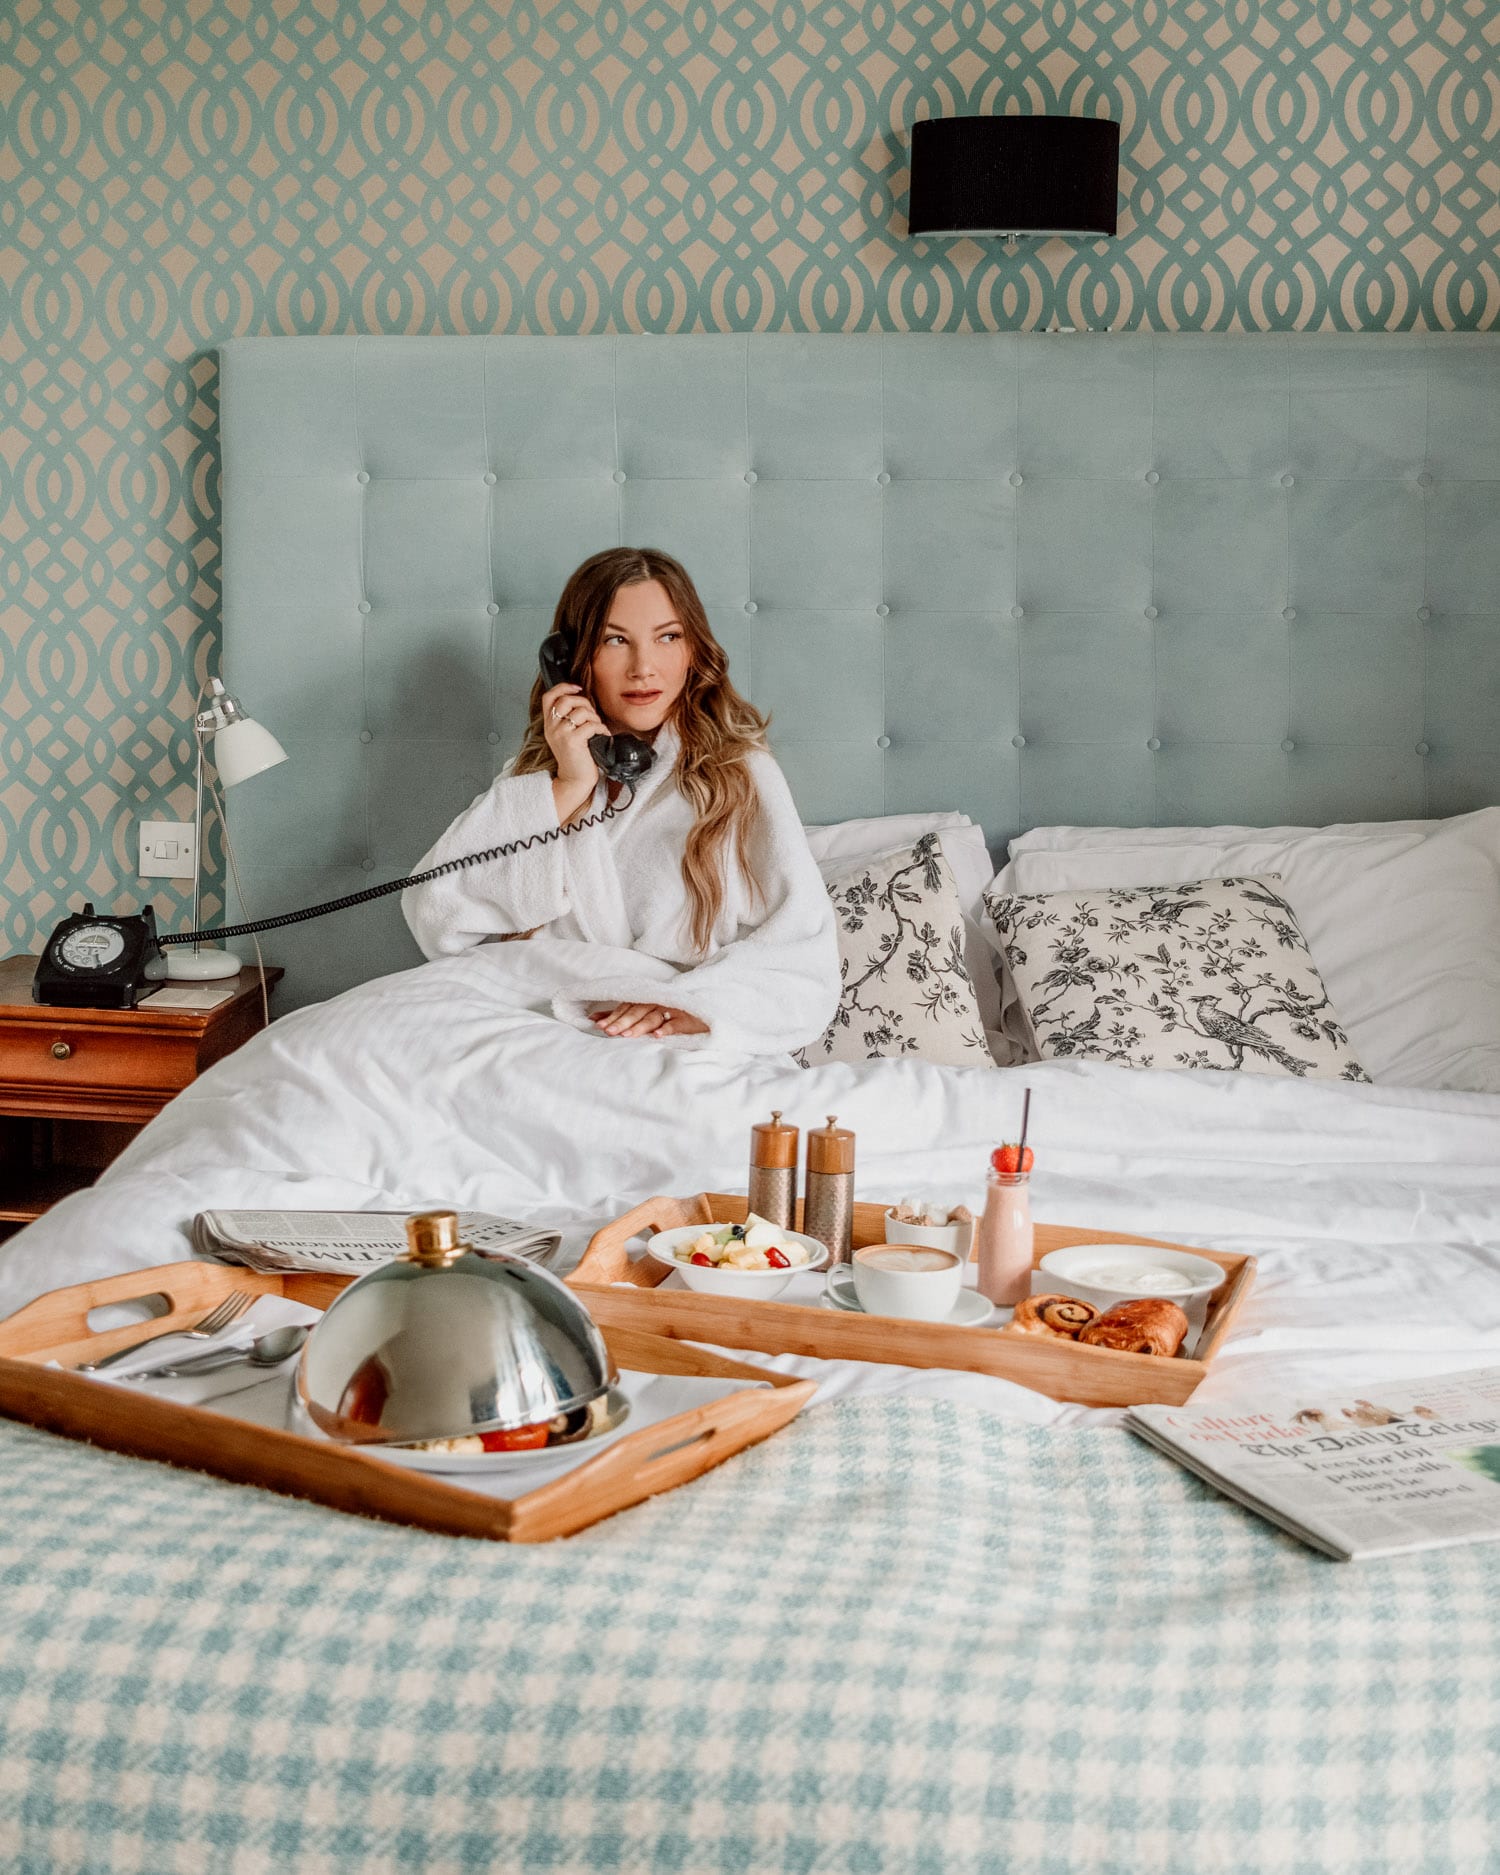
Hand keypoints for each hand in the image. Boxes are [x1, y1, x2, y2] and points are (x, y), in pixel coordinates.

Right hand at [541, 682, 606, 789]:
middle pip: (566, 700)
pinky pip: (590, 725)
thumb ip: (568, 718)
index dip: (563, 687)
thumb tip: (582, 700)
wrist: (574, 780)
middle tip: (592, 715)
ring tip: (597, 727)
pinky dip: (601, 728)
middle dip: (584, 703)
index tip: (577, 688)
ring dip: (594, 718)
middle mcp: (551, 727)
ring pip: (580, 712)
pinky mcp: (572, 741)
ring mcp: (560, 734)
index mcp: (549, 723)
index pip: (549, 696)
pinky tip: (603, 735)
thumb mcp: (566, 735)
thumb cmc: (576, 757)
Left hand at [590, 1002, 709, 1038]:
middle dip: (622, 1022)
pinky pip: (675, 1024)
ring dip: (639, 1026)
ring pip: (652, 1017)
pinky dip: (665, 1029)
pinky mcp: (687, 1019)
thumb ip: (621, 1014)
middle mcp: (657, 1002)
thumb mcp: (644, 1012)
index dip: (613, 1015)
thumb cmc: (668, 1012)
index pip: (627, 1007)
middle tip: (609, 1032)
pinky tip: (656, 1035)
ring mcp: (672, 1009)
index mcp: (646, 1000)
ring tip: (627, 1035)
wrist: (702, 1013)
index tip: (600, 1025)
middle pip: (637, 1012)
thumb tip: (594, 1018)